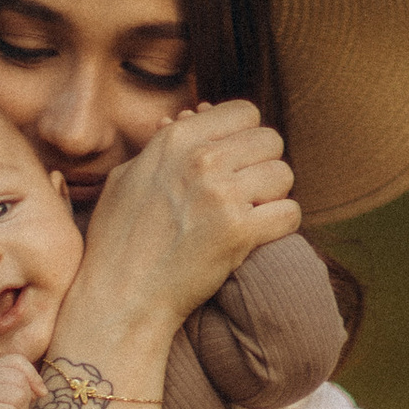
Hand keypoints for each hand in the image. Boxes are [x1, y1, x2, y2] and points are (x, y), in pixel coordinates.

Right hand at [74, 101, 300, 335]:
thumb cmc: (118, 241)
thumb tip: (191, 115)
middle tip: (245, 193)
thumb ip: (164, 144)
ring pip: (283, 175)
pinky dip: (280, 225)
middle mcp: (201, 160)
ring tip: (248, 215)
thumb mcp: (128, 176)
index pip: (245, 112)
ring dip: (273, 197)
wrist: (120, 296)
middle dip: (263, 166)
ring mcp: (221, 195)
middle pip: (270, 141)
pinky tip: (257, 236)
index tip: (235, 161)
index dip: (246, 137)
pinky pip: (290, 213)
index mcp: (177, 139)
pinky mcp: (239, 232)